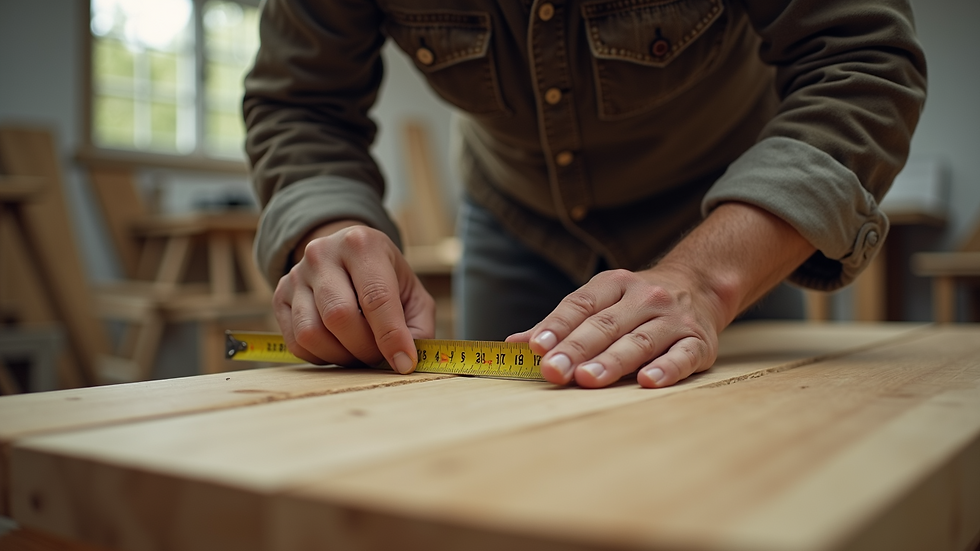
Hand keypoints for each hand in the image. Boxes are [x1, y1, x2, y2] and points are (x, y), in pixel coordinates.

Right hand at [273, 221, 434, 372]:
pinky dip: (321, 356)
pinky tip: (338, 347)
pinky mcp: (279, 296)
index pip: (376, 297)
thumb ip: (418, 326)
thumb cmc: (385, 278)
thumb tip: (406, 360)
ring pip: (312, 333)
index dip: (391, 336)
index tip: (404, 363)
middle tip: (380, 357)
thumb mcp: (412, 293)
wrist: (346, 257)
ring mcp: (296, 274)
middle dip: (365, 348)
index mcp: (362, 244)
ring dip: (341, 356)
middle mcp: (322, 254)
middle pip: (340, 316)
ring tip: (359, 353)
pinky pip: (296, 342)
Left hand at [507, 266, 724, 388]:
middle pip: (606, 325)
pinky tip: (648, 382)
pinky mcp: (698, 342)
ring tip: (587, 379)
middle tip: (553, 371)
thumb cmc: (636, 303)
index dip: (557, 326)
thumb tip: (513, 345)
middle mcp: (644, 298)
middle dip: (576, 349)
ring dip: (612, 361)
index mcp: (614, 284)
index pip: (580, 305)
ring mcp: (673, 319)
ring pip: (639, 341)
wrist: (701, 285)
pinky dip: (666, 369)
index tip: (536, 347)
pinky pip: (682, 356)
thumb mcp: (601, 301)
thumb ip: (560, 324)